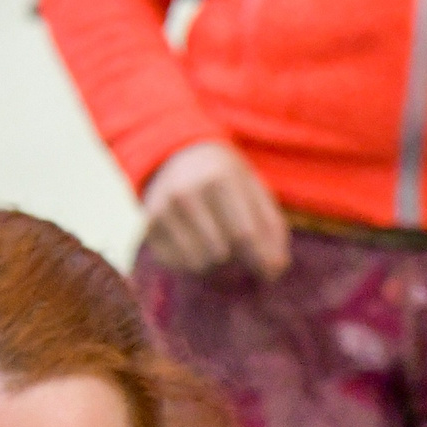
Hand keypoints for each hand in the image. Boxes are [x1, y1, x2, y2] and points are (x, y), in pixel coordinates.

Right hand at [140, 139, 291, 279]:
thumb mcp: (253, 189)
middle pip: (221, 253)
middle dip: (236, 257)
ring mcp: (164, 208)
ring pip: (199, 263)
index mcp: (218, 177)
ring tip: (216, 242)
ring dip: (214, 262)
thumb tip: (276, 270)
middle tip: (238, 246)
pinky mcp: (150, 224)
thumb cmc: (225, 177)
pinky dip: (192, 261)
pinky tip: (196, 243)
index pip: (244, 234)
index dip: (261, 259)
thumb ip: (270, 227)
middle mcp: (186, 192)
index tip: (271, 273)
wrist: (178, 153)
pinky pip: (178, 264)